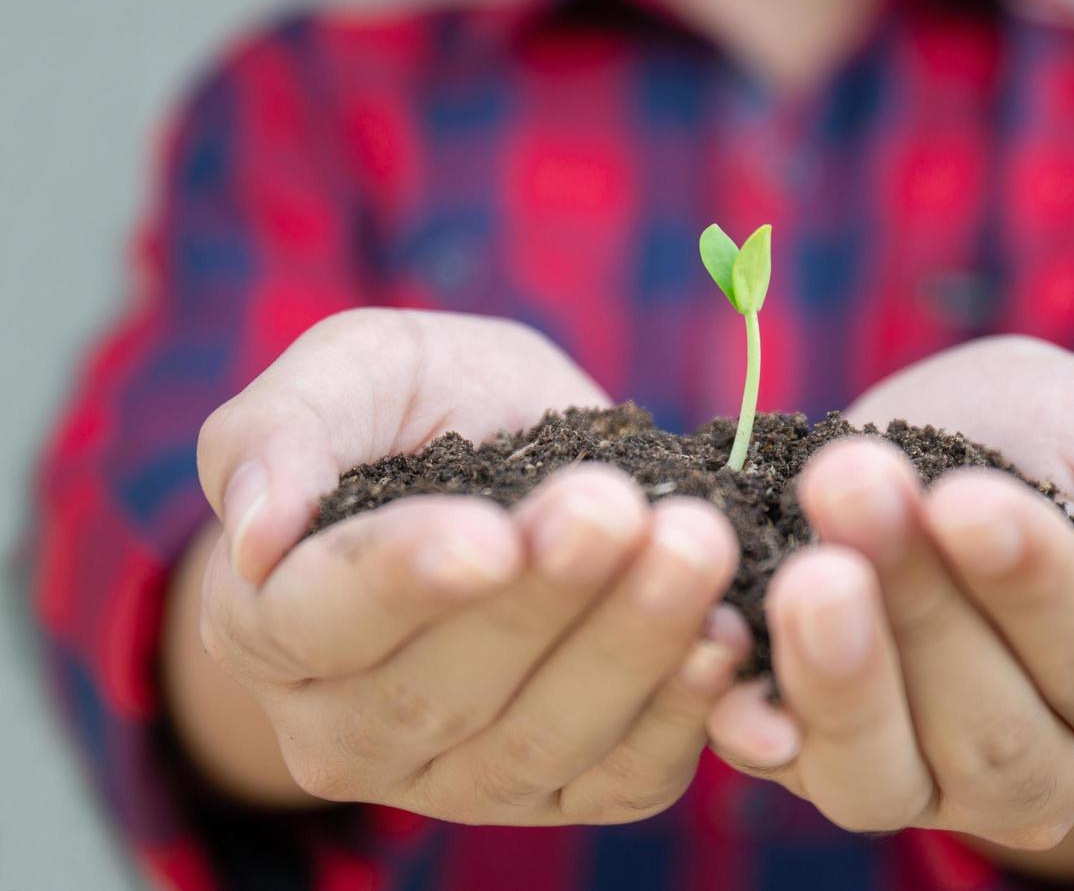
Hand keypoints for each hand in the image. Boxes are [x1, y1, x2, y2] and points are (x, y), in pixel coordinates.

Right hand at [193, 308, 749, 823]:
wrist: (508, 466)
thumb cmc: (415, 414)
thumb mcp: (351, 377)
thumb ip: (281, 432)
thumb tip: (255, 535)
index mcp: (272, 624)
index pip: (322, 619)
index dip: (405, 578)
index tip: (492, 532)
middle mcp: (351, 729)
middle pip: (441, 694)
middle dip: (544, 601)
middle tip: (618, 510)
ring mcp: (458, 778)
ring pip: (538, 743)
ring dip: (627, 649)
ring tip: (692, 551)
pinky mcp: (564, 790)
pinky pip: (620, 779)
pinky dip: (680, 716)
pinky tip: (722, 639)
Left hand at [707, 336, 1073, 854]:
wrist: (944, 456)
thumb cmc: (1061, 448)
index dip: (1034, 586)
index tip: (967, 499)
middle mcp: (1042, 760)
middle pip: (988, 726)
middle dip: (919, 607)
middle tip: (857, 487)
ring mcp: (926, 776)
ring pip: (884, 776)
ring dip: (838, 676)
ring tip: (804, 574)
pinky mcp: (824, 757)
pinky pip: (787, 763)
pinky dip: (750, 716)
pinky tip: (720, 650)